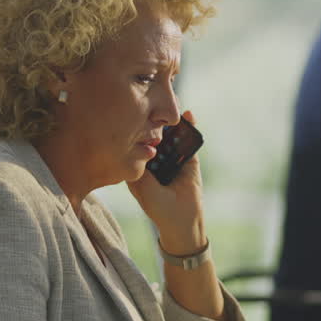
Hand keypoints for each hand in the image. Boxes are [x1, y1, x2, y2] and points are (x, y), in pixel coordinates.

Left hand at [127, 110, 204, 251]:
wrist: (183, 220)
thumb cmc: (158, 208)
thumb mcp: (142, 187)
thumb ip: (139, 167)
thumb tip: (133, 143)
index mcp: (140, 165)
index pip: (136, 141)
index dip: (135, 126)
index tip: (131, 109)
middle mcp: (155, 159)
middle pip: (154, 134)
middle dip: (153, 119)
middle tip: (152, 100)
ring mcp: (172, 158)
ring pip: (171, 135)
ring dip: (172, 120)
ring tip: (172, 101)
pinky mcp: (188, 159)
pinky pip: (188, 140)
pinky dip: (189, 128)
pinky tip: (188, 116)